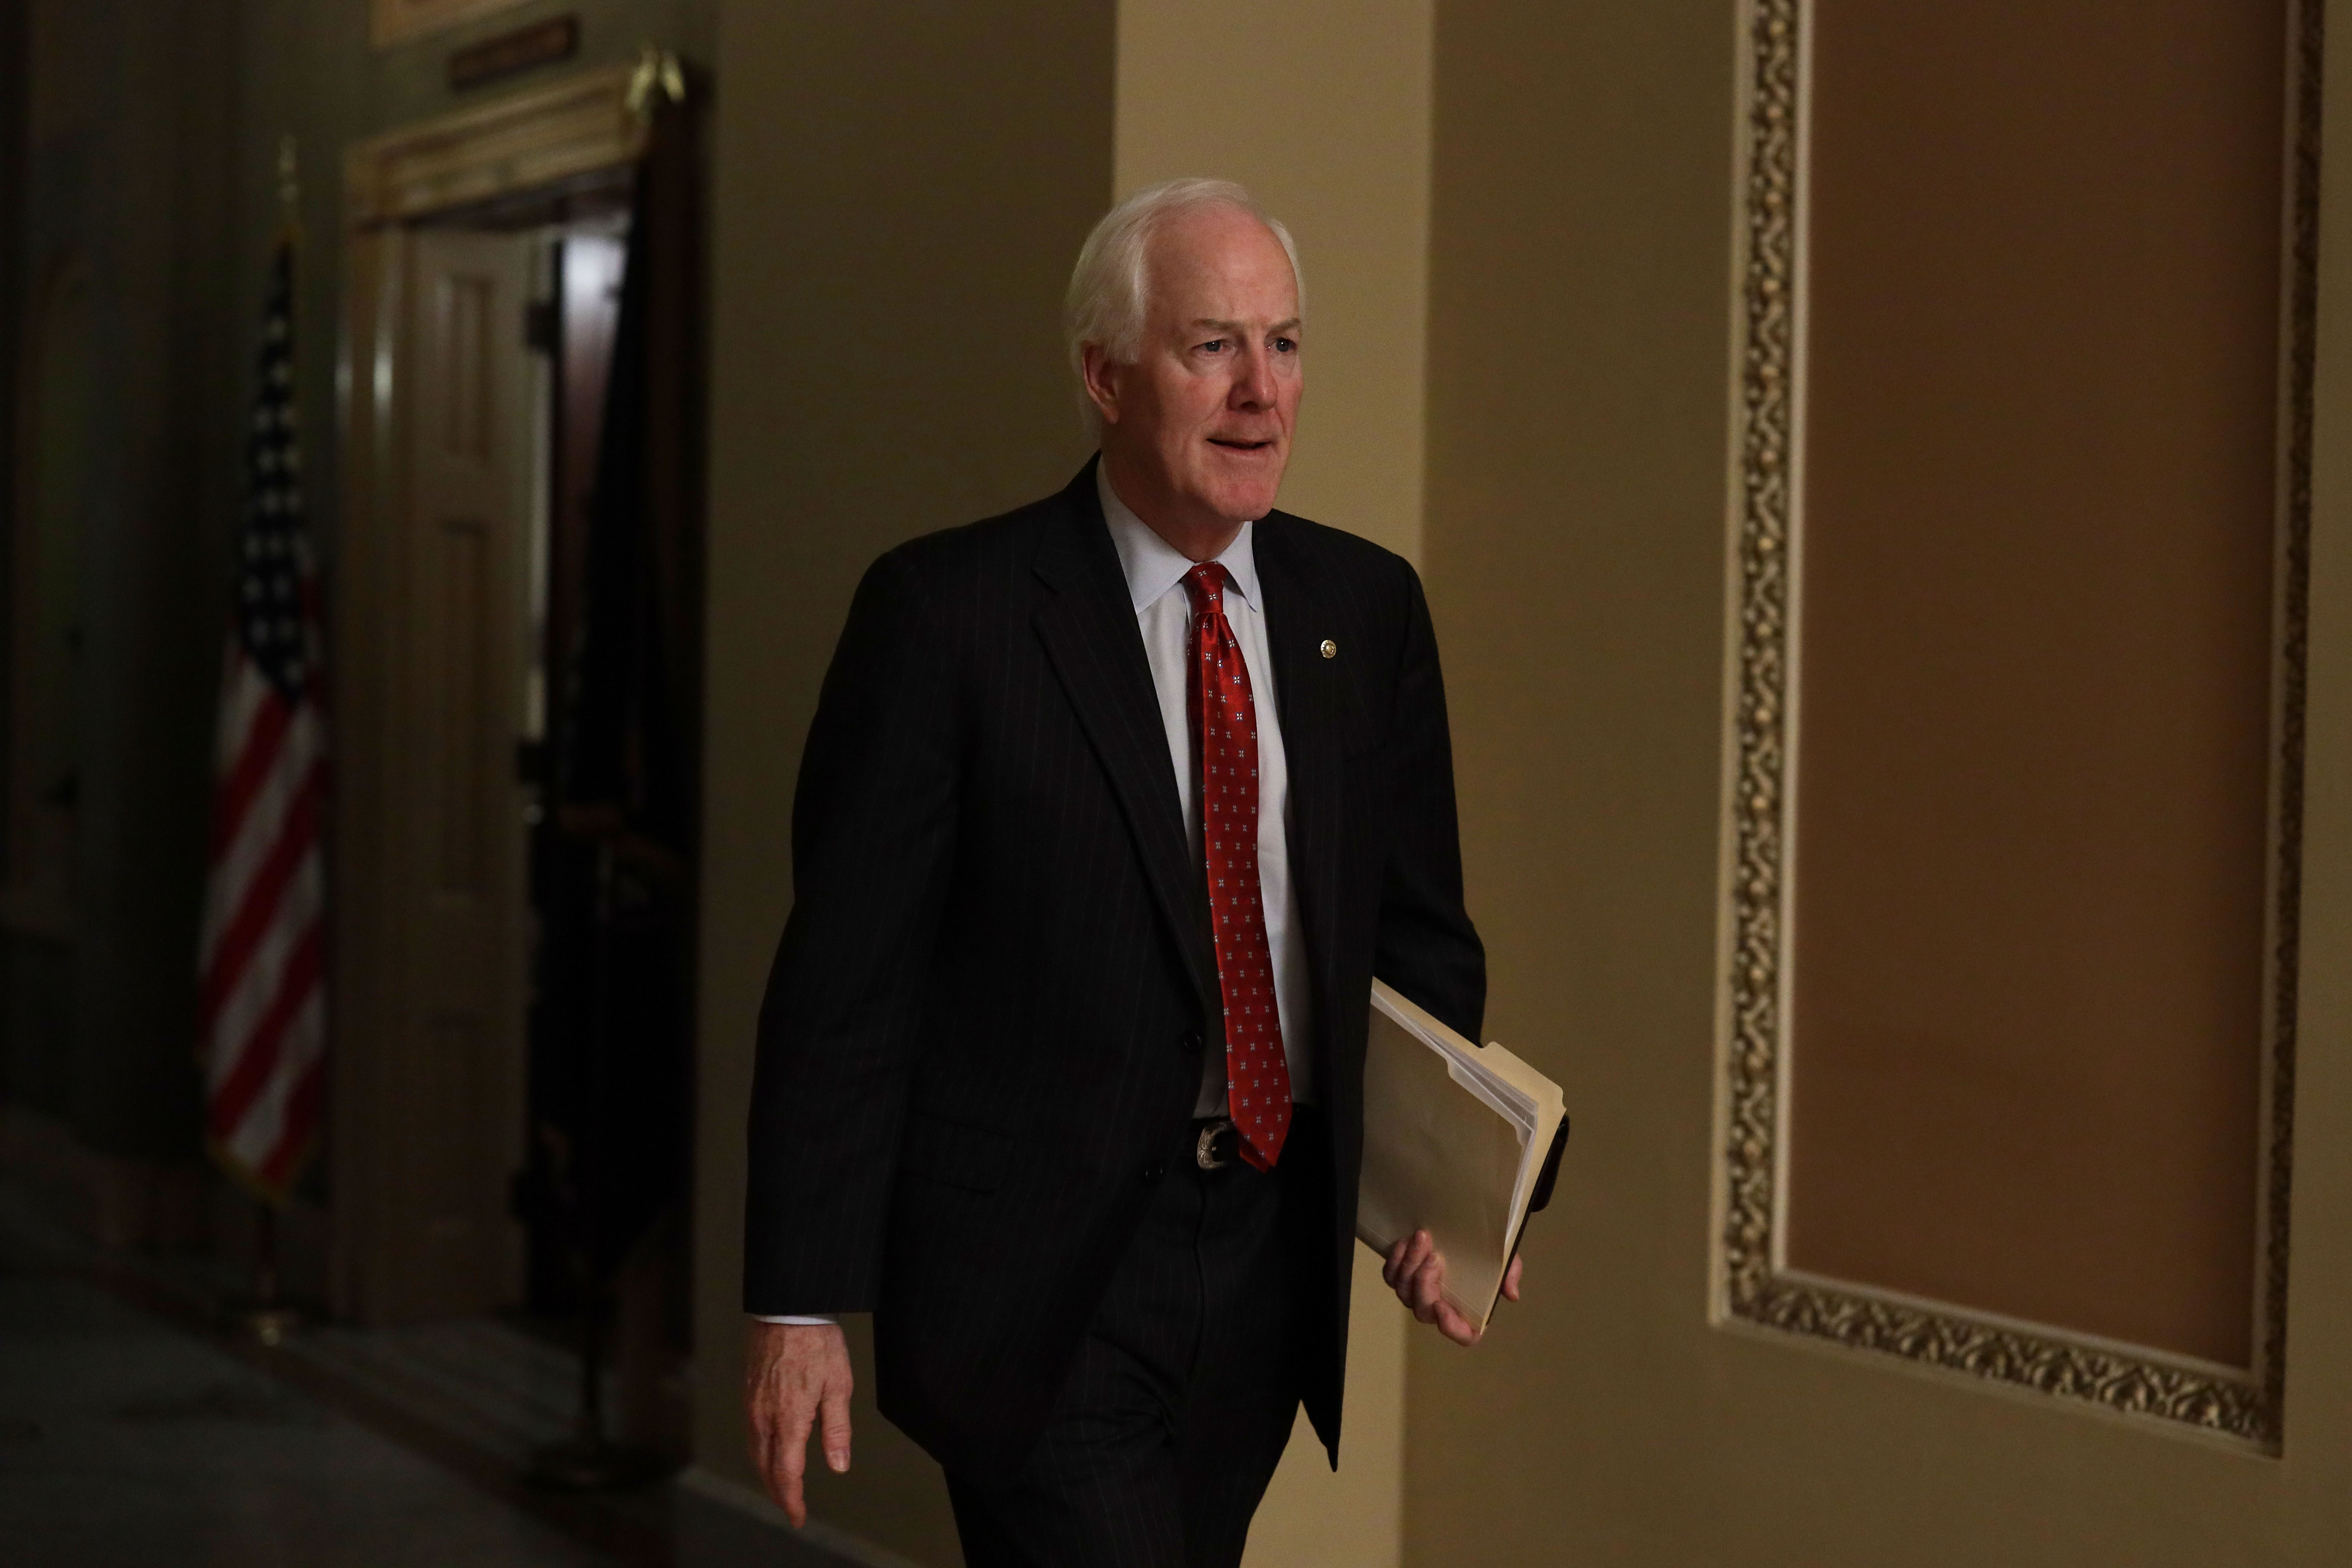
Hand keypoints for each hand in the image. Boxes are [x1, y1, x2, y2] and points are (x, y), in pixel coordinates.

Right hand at [744, 1320, 853, 1525]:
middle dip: (779, 1493)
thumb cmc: (818, 1343)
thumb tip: (838, 1466)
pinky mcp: (749, 1394)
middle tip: (791, 1507)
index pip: (786, 1473)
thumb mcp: (838, 1386)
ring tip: (781, 1487)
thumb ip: (837, 1430)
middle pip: (766, 1468)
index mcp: (789, 1419)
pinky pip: (752, 1434)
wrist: (789, 1309)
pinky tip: (770, 1453)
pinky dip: (760, 1453)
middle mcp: (764, 1417)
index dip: (792, 1499)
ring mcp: (753, 1405)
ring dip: (767, 1475)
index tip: (798, 1516)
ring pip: (756, 1452)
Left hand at [1383, 1230, 1523, 1346]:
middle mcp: (1440, 1310)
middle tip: (1435, 1257)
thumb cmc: (1485, 1254)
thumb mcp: (1505, 1261)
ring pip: (1404, 1292)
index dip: (1450, 1326)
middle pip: (1423, 1311)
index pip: (1462, 1335)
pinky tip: (1406, 1241)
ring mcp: (1418, 1296)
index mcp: (1469, 1314)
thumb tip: (1512, 1295)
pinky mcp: (1402, 1279)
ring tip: (1422, 1238)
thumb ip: (1509, 1275)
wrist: (1462, 1233)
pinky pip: (1391, 1276)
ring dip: (1410, 1265)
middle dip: (1425, 1283)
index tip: (1442, 1305)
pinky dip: (1396, 1260)